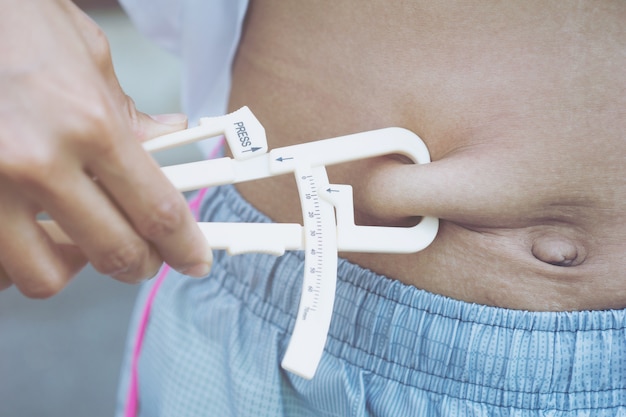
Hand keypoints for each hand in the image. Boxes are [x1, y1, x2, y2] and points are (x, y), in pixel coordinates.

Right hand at [0, 0, 211, 297]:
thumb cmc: (16, 22)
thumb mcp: (89, 58)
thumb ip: (129, 114)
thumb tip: (168, 136)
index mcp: (91, 123)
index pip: (157, 210)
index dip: (183, 246)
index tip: (193, 260)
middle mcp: (40, 161)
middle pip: (114, 251)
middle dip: (140, 264)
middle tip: (145, 258)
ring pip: (45, 274)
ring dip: (75, 268)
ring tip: (82, 245)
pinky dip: (21, 259)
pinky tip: (34, 236)